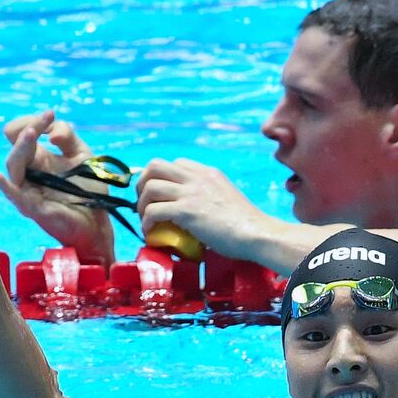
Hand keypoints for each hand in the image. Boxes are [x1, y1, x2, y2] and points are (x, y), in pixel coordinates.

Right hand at [0, 110, 115, 260]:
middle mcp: (29, 172)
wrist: (99, 222)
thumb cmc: (89, 190)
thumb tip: (51, 134)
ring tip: (32, 133)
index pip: (21, 133)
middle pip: (16, 146)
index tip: (51, 114)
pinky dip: (6, 186)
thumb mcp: (82, 155)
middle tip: (43, 121)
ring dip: (21, 148)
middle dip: (28, 129)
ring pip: (13, 166)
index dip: (33, 121)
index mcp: (38, 157)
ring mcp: (29, 190)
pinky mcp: (33, 209)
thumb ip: (67, 136)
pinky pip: (15, 197)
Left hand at [137, 158, 267, 257]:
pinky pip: (153, 211)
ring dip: (141, 204)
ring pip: (150, 186)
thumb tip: (196, 217)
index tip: (159, 196)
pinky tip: (150, 232)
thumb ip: (209, 199)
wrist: (256, 234)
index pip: (175, 164)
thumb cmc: (247, 226)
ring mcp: (191, 192)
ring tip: (145, 220)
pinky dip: (146, 222)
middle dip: (142, 183)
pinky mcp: (186, 210)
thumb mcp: (226, 199)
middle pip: (155, 165)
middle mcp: (197, 177)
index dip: (161, 178)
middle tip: (145, 203)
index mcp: (207, 173)